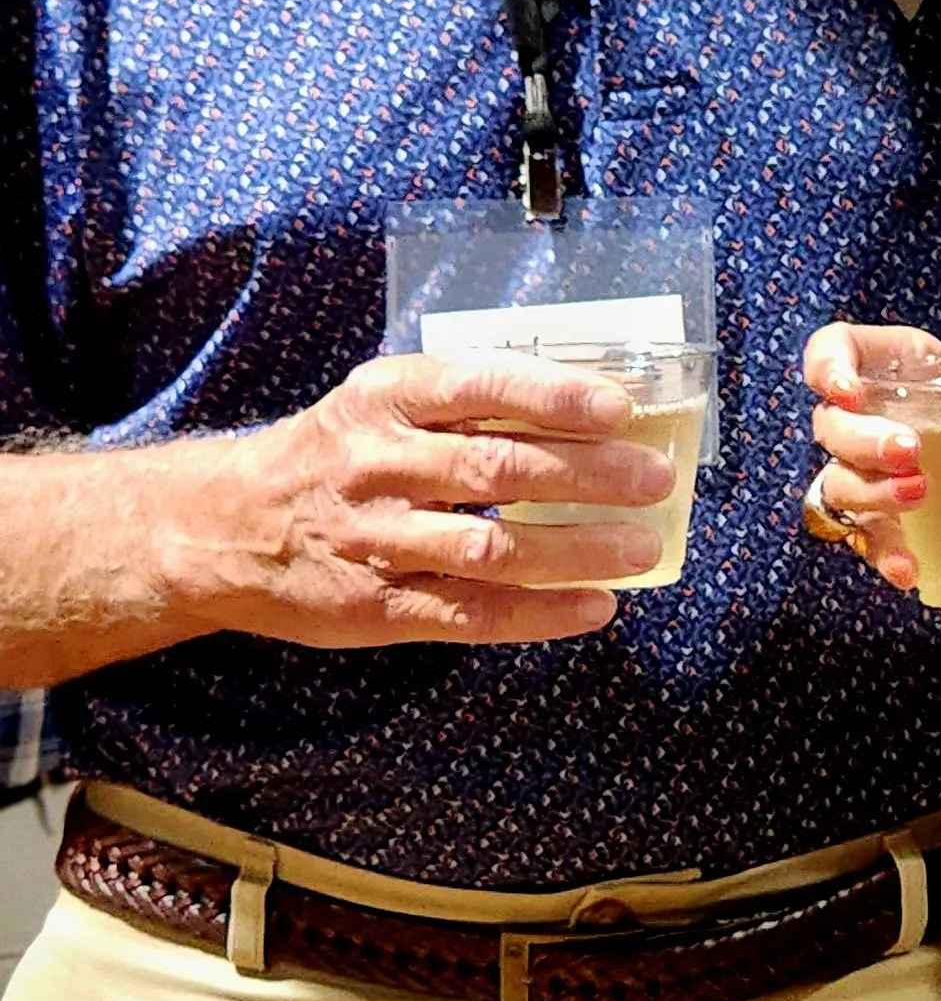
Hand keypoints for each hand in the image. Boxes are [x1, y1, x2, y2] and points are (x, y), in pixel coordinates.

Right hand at [171, 352, 675, 649]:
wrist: (225, 526)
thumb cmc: (332, 456)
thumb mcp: (379, 403)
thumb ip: (465, 404)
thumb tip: (588, 404)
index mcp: (384, 399)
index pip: (481, 386)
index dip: (554, 397)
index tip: (620, 408)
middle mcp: (377, 465)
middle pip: (498, 469)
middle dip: (588, 475)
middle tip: (655, 478)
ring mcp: (376, 541)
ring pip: (490, 548)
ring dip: (576, 550)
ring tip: (640, 547)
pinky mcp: (376, 606)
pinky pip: (470, 614)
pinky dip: (540, 614)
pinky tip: (595, 607)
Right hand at [802, 321, 940, 591]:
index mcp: (898, 370)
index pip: (832, 351)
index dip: (826, 365)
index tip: (848, 389)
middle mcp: (866, 422)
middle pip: (830, 425)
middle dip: (863, 438)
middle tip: (913, 452)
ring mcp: (864, 478)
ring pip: (839, 484)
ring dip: (874, 493)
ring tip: (922, 496)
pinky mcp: (876, 527)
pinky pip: (865, 543)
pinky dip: (886, 554)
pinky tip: (913, 569)